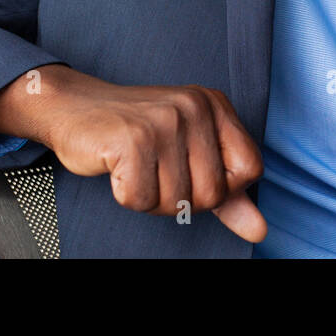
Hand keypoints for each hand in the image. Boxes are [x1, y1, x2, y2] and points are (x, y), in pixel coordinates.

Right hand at [0, 65, 266, 242]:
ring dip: (151, 198)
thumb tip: (260, 231)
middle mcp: (195, 106)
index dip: (222, 187)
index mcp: (215, 105)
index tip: (190, 170)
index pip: (250, 170)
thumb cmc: (136, 134)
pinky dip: (126, 195)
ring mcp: (164, 121)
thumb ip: (227, 193)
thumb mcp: (189, 155)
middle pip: (213, 193)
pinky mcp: (132, 139)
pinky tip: (117, 167)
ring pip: (176, 202)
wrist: (76, 107)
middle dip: (181, 198)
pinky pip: (140, 200)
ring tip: (135, 166)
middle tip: (155, 170)